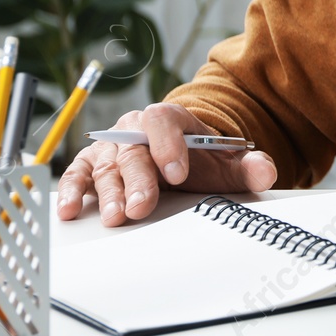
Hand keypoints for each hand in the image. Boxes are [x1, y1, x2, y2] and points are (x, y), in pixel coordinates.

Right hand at [56, 103, 277, 225]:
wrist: (177, 156)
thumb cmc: (198, 158)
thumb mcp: (226, 161)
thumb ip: (248, 166)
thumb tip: (266, 171)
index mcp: (170, 119)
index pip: (164, 121)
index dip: (169, 145)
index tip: (178, 172)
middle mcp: (135, 129)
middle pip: (134, 150)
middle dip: (139, 180)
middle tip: (143, 207)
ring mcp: (112, 148)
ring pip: (107, 167)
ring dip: (109, 193)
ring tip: (115, 216)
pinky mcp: (92, 165)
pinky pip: (78, 175)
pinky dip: (71, 191)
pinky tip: (70, 209)